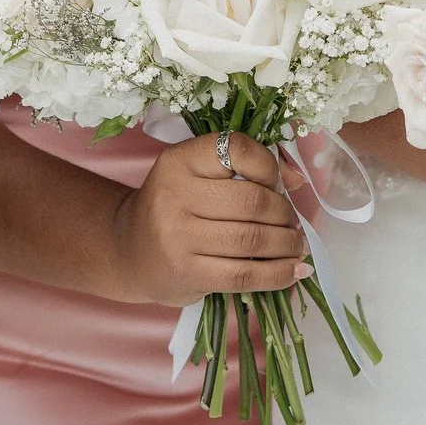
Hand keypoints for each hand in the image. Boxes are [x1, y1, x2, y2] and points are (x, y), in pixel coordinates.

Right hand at [107, 133, 307, 305]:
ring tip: (295, 245)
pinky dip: (277, 274)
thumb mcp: (198, 174)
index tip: (279, 184)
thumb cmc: (175, 206)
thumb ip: (246, 167)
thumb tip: (297, 180)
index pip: (237, 149)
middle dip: (283, 213)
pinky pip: (243, 275)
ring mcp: (178, 237)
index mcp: (180, 160)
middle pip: (251, 201)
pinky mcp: (186, 273)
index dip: (269, 166)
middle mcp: (175, 195)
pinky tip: (293, 271)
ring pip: (251, 239)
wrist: (128, 250)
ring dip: (286, 244)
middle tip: (291, 222)